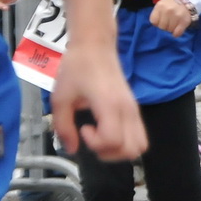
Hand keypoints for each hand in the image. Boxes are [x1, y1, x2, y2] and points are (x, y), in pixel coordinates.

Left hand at [51, 41, 145, 159]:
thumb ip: (63, 126)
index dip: (96, 144)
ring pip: (140, 145)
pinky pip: (139, 135)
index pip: (113, 140)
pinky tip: (107, 130)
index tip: (83, 128)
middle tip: (93, 139)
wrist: (95, 47)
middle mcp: (128, 110)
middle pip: (132, 149)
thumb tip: (72, 149)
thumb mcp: (60, 98)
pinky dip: (125, 142)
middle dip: (110, 153)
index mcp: (110, 105)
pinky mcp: (135, 109)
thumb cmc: (77, 69)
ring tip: (101, 138)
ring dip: (120, 150)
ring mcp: (134, 110)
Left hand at [149, 0, 195, 37]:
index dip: (157, 22)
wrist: (186, 1)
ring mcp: (176, 16)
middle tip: (169, 22)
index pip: (153, 21)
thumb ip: (157, 14)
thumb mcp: (161, 5)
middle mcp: (168, 10)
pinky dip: (176, 33)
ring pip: (169, 30)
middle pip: (161, 27)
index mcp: (160, 6)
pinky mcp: (184, 21)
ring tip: (174, 24)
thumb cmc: (171, 5)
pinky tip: (177, 30)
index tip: (161, 20)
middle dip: (164, 26)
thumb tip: (156, 26)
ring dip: (171, 29)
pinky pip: (177, 33)